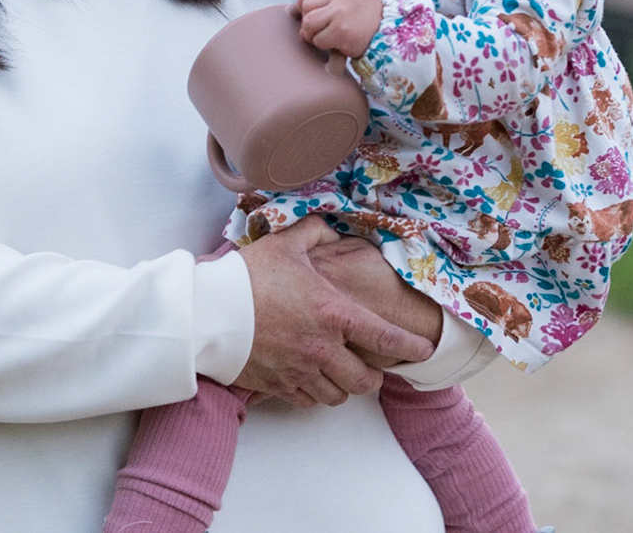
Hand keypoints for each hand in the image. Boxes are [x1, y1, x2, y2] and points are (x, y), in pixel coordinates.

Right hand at [232, 217, 435, 405]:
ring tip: (342, 376)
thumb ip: (317, 234)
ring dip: (344, 388)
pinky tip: (311, 381)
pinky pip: (307, 401)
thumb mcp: (288, 244)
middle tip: (374, 371)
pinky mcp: (277, 385)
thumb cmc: (249, 276)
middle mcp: (322, 348)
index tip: (425, 349)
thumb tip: (331, 230)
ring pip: (337, 396)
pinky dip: (314, 394)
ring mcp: (299, 371)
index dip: (410, 346)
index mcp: (334, 313)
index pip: (385, 337)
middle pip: (364, 381)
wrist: (208, 312)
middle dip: (374, 379)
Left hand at [296, 0, 382, 57]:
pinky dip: (324, 45)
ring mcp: (340, 12)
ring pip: (308, 23)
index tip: (310, 12)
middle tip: (320, 28)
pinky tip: (336, 42)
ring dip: (313, 34)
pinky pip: (318, 39)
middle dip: (308, 21)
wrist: (386, 30)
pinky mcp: (341, 31)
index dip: (303, 2)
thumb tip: (292, 9)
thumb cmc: (364, 16)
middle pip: (306, 7)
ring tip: (327, 35)